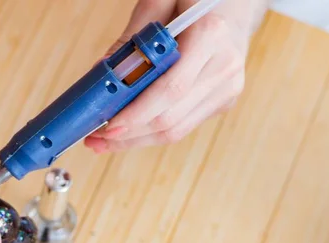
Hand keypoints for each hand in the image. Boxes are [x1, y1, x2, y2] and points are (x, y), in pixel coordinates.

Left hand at [84, 0, 261, 151]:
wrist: (233, 5)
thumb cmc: (190, 1)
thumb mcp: (158, 3)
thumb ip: (130, 39)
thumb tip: (100, 76)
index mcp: (209, 35)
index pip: (170, 89)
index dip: (137, 114)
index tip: (108, 126)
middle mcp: (223, 66)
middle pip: (170, 118)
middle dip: (129, 134)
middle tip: (95, 138)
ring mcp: (227, 89)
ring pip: (174, 131)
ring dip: (135, 140)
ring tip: (103, 142)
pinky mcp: (222, 103)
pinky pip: (180, 127)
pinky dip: (149, 134)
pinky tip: (126, 134)